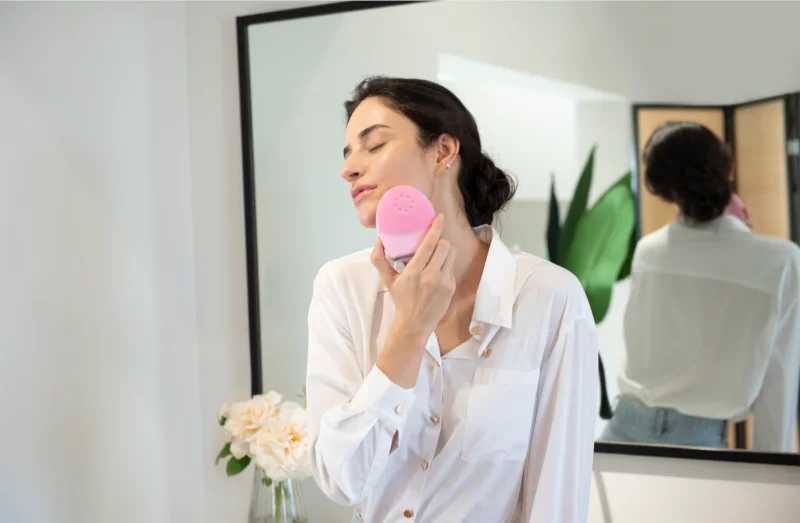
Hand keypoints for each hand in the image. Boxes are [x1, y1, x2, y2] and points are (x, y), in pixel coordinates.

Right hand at [371, 214, 456, 340]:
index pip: (429, 245)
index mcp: (414, 272)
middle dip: (441, 240)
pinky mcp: (451, 288)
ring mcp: (443, 282)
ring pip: (451, 255)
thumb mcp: (387, 280)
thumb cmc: (401, 299)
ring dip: (446, 250)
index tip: (439, 217)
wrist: (415, 323)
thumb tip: (378, 240)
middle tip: (435, 240)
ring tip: (438, 253)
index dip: (436, 228)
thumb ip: (380, 260)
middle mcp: (430, 276)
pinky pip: (452, 268)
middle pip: (445, 246)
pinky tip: (438, 269)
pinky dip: (446, 265)